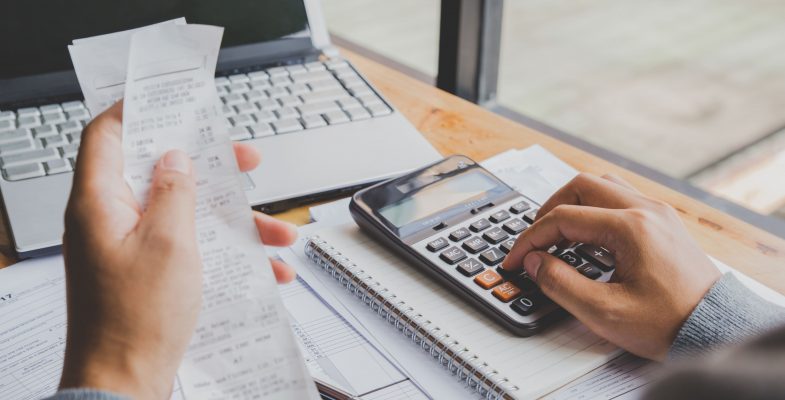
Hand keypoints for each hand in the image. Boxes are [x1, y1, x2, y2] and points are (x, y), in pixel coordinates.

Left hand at [59, 102, 296, 397]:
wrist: (125, 386)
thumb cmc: (135, 320)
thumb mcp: (168, 243)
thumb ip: (174, 192)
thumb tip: (176, 159)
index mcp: (100, 203)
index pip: (106, 135)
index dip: (137, 111)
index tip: (173, 101)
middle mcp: (110, 221)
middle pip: (160, 172)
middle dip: (210, 166)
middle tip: (244, 159)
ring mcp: (129, 249)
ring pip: (187, 214)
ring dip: (234, 220)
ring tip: (280, 232)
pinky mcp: (148, 274)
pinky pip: (191, 249)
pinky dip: (226, 254)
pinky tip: (265, 270)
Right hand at [502, 173, 720, 360]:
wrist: (714, 330)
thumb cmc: (669, 323)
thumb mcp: (604, 312)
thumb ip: (560, 283)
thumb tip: (534, 261)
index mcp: (631, 228)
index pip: (564, 217)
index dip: (531, 239)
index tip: (516, 260)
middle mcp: (646, 211)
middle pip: (581, 185)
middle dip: (549, 210)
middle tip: (533, 239)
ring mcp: (657, 213)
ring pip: (603, 185)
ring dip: (573, 203)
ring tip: (557, 233)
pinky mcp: (663, 223)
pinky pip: (620, 199)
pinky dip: (594, 210)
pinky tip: (586, 237)